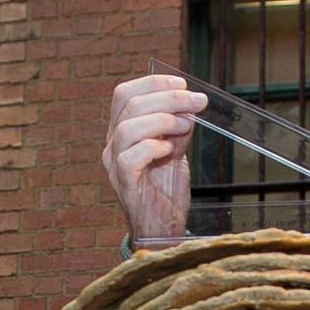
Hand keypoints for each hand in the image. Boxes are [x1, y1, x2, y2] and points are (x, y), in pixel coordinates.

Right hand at [102, 74, 207, 241]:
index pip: (125, 93)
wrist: (164, 227)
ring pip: (127, 128)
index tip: (183, 83)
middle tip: (197, 103)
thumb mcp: (175, 149)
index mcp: (121, 131)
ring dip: (163, 120)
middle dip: (169, 97)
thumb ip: (177, 127)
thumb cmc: (166, 190)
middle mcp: (112, 145)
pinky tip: (169, 151)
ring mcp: (113, 165)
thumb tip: (190, 104)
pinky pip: (129, 158)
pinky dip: (152, 147)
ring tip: (185, 127)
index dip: (154, 83)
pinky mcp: (123, 184)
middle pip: (128, 104)